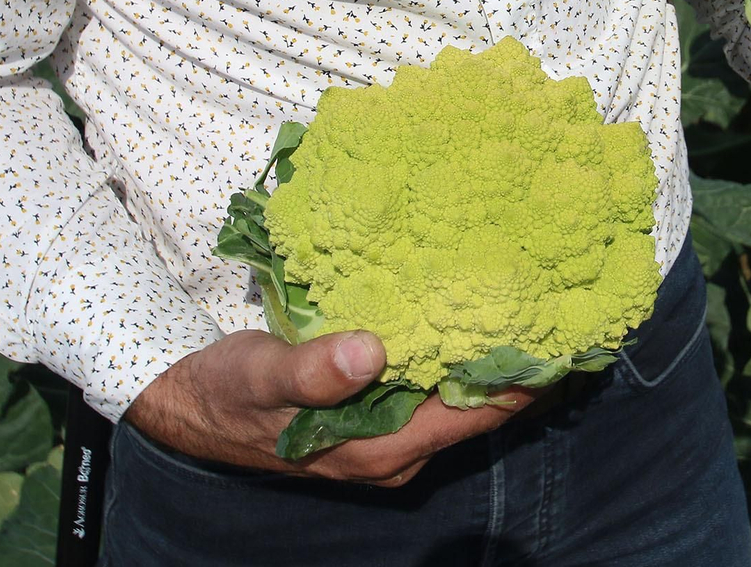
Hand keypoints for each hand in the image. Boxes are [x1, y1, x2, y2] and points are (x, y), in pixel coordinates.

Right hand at [125, 329, 541, 485]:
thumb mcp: (263, 376)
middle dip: (517, 366)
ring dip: (488, 357)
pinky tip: (468, 314)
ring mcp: (383, 433)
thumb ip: (314, 370)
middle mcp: (393, 448)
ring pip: (456, 397)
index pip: (477, 417)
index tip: (566, 336)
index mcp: (380, 447)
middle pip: (477, 410)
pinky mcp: (369, 413)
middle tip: (560, 306)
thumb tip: (372, 353)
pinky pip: (430, 387)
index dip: (524, 381)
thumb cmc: (226, 392)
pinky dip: (455, 354)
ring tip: (528, 303)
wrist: (184, 406)